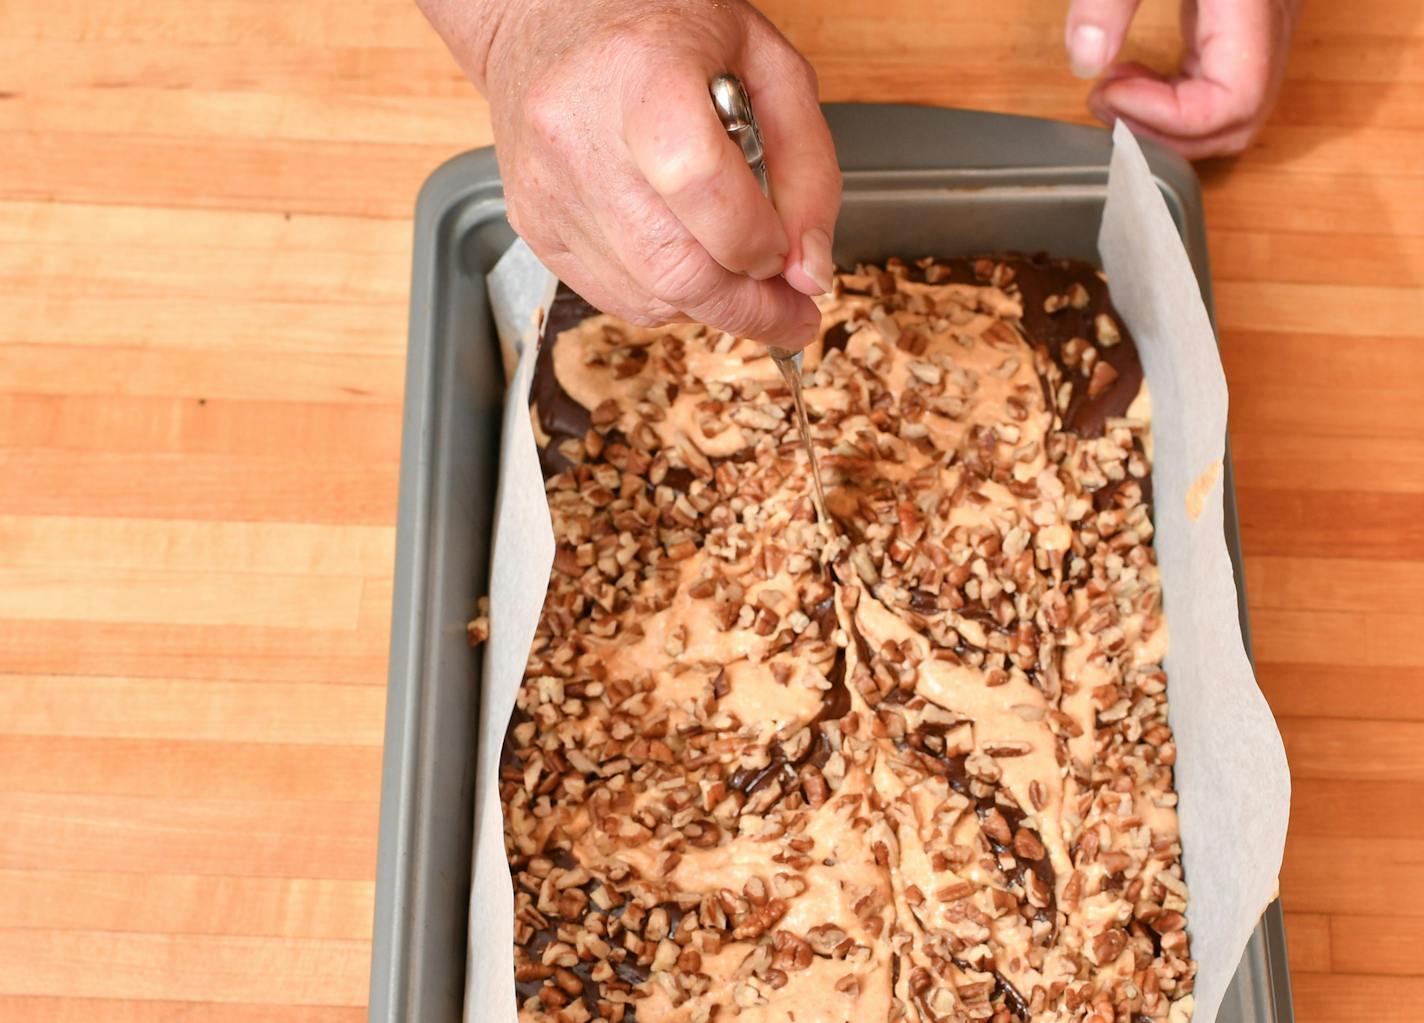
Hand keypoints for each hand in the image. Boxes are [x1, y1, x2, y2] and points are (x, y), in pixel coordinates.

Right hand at [418, 0, 840, 348]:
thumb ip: (807, 168)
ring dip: (711, 306)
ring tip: (739, 276)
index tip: (789, 257)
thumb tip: (810, 272)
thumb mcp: (767, 67)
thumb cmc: (662, 28)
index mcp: (643, 75)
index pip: (702, 186)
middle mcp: (579, 135)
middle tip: (790, 311)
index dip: (757, 242)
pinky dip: (666, 298)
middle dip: (750, 309)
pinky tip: (684, 260)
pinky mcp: (533, 222)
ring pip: (649, 298)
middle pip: (675, 268)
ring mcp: (548, 187)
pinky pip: (615, 297)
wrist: (548, 19)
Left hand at [1064, 0, 1302, 158]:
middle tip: (1105, 106)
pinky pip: (1219, 82)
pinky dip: (1172, 96)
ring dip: (1166, 120)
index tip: (1111, 96)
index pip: (1234, 102)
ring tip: (1112, 92)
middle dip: (1163, 133)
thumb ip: (1111, 0)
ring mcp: (1265, 23)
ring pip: (1232, 108)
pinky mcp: (1244, 20)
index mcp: (1257, 1)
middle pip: (1238, 120)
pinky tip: (1131, 76)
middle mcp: (1275, 18)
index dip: (1167, 119)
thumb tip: (1085, 61)